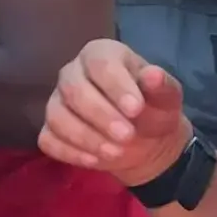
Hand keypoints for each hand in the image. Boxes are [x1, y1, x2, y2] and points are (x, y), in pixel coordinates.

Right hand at [39, 39, 192, 186]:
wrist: (146, 141)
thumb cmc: (153, 109)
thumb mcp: (167, 98)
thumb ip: (161, 86)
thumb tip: (153, 75)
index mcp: (101, 55)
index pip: (100, 63)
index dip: (116, 85)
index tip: (136, 110)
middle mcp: (72, 73)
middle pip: (74, 89)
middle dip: (100, 115)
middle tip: (127, 136)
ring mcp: (57, 102)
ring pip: (58, 116)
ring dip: (85, 137)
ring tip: (115, 153)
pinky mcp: (50, 129)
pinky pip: (49, 140)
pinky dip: (70, 152)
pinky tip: (94, 161)